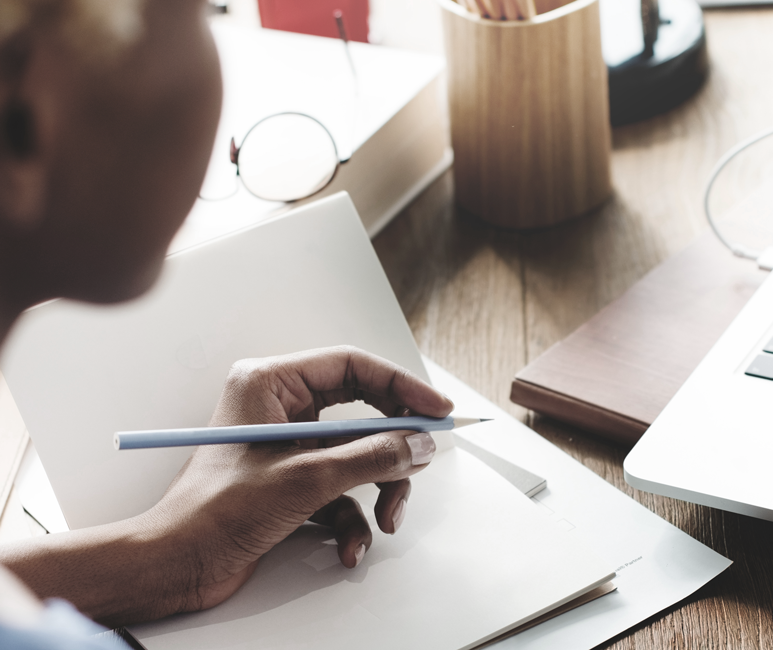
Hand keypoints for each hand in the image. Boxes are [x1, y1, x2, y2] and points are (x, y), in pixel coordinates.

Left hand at [144, 346, 455, 613]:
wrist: (175, 566)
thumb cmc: (213, 513)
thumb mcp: (306, 479)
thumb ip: (371, 457)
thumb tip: (418, 445)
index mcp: (270, 384)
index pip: (353, 366)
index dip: (402, 387)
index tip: (436, 410)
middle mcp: (279, 408)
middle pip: (363, 413)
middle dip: (392, 448)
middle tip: (421, 460)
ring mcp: (287, 446)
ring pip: (358, 455)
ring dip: (378, 490)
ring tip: (385, 519)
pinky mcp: (290, 481)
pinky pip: (341, 489)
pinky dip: (353, 519)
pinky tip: (350, 546)